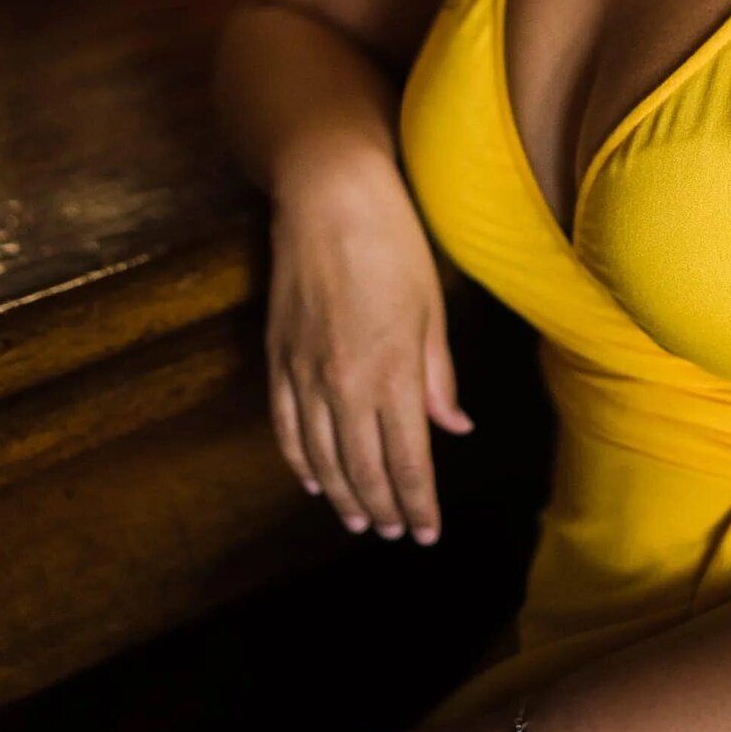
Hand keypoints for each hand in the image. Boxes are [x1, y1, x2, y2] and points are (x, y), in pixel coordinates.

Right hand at [266, 149, 475, 543]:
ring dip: (342, 494)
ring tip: (358, 520)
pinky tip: (312, 480)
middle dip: (382, 508)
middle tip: (393, 534)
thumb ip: (438, 376)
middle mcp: (345, 384)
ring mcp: (304, 373)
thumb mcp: (432, 309)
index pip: (407, 461)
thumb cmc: (394, 243)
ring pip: (322, 456)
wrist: (329, 197)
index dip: (417, 503)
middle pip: (363, 468)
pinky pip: (285, 425)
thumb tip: (453, 427)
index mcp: (393, 373)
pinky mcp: (277, 356)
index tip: (427, 532)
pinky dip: (298, 460)